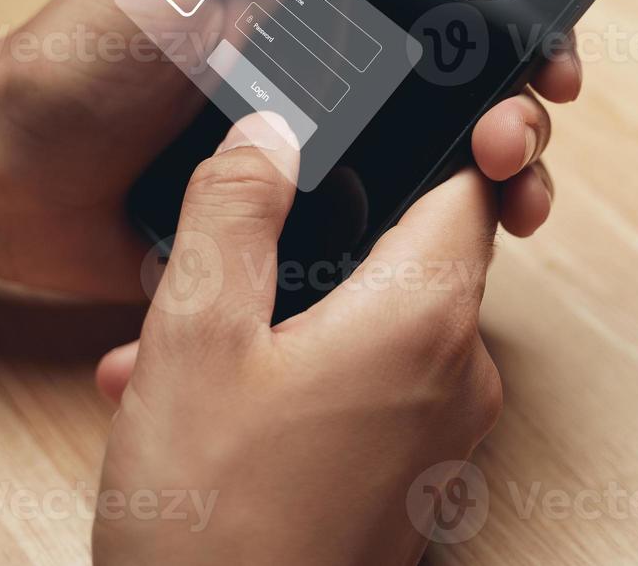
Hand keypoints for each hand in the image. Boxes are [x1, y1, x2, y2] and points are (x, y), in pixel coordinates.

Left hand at [0, 0, 581, 297]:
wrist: (10, 171)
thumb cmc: (92, 47)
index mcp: (322, 5)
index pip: (451, 12)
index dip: (517, 30)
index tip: (554, 56)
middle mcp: (333, 81)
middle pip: (466, 99)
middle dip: (520, 117)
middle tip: (516, 137)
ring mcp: (318, 163)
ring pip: (441, 180)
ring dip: (499, 189)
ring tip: (511, 203)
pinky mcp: (292, 238)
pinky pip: (376, 247)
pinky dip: (428, 254)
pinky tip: (448, 262)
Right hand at [88, 113, 502, 564]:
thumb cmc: (212, 525)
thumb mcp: (194, 337)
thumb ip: (235, 214)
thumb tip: (271, 134)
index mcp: (423, 320)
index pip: (469, 184)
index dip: (437, 133)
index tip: (391, 113)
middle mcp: (457, 376)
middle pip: (408, 253)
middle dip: (308, 247)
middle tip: (219, 258)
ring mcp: (440, 439)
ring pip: (368, 328)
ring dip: (278, 321)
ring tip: (169, 352)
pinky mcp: (412, 486)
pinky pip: (363, 395)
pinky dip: (293, 381)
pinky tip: (201, 407)